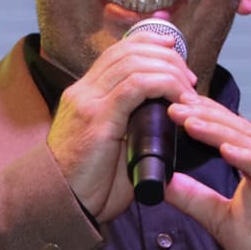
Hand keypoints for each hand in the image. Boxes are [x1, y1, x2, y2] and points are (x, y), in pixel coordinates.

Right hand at [46, 30, 196, 221]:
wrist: (60, 206)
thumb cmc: (90, 184)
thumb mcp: (111, 146)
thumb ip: (130, 125)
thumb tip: (166, 118)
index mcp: (85, 94)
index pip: (118, 51)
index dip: (150, 43)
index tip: (176, 54)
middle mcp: (83, 91)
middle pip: (129, 51)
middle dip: (166, 58)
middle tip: (189, 78)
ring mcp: (88, 102)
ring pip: (134, 63)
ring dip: (169, 71)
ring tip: (188, 89)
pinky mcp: (97, 119)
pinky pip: (136, 86)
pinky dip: (163, 85)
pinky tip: (179, 98)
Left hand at [165, 98, 250, 249]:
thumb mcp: (221, 220)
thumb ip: (194, 199)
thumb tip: (162, 181)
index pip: (230, 132)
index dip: (204, 115)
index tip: (173, 103)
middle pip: (239, 131)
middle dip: (205, 116)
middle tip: (174, 104)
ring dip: (220, 132)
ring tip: (190, 122)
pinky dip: (248, 160)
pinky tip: (226, 150)